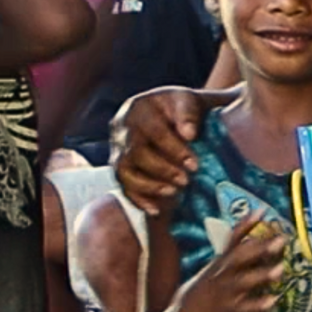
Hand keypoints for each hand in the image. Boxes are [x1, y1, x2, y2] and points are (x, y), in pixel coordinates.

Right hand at [110, 87, 204, 213]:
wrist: (169, 113)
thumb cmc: (181, 108)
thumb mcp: (187, 101)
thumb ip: (189, 114)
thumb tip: (189, 134)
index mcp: (139, 108)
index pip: (154, 131)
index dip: (174, 149)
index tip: (194, 164)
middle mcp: (121, 128)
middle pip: (135, 153)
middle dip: (162, 170)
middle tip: (186, 180)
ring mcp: (116, 149)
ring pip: (124, 172)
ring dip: (149, 186)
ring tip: (172, 193)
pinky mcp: (118, 167)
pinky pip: (123, 186)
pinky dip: (139, 200)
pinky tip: (156, 209)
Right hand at [176, 212, 285, 311]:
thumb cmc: (206, 286)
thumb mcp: (215, 266)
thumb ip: (234, 253)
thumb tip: (255, 236)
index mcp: (220, 261)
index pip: (233, 238)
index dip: (247, 223)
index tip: (262, 210)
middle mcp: (222, 273)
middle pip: (241, 258)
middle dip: (261, 249)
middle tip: (281, 240)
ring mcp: (225, 292)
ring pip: (244, 282)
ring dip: (263, 276)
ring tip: (281, 270)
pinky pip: (244, 309)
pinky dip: (258, 306)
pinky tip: (273, 301)